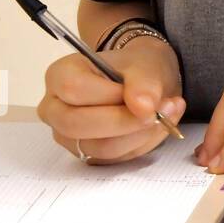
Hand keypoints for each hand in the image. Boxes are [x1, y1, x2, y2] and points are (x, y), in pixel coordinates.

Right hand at [37, 37, 184, 164]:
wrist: (144, 83)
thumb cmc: (137, 68)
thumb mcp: (146, 64)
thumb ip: (144, 83)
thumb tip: (143, 108)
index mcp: (59, 76)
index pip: (73, 89)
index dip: (109, 94)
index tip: (139, 92)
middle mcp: (56, 109)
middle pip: (77, 125)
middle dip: (125, 121)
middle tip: (160, 109)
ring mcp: (69, 136)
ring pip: (99, 148)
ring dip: (141, 134)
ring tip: (168, 111)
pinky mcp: (89, 154)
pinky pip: (116, 158)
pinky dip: (144, 142)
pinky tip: (160, 123)